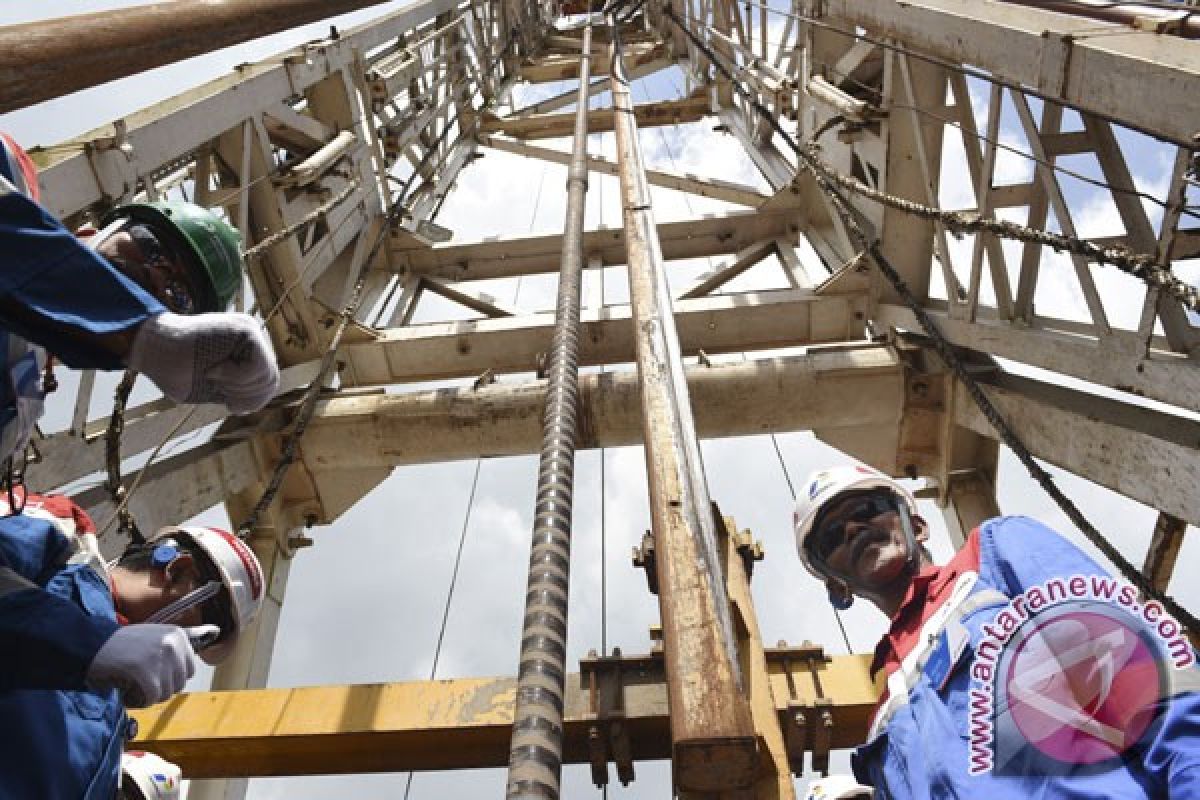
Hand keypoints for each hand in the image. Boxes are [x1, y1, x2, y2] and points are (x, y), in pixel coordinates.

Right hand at [85, 623, 212, 706]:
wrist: (90, 644)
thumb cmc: (122, 644)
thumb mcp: (156, 636)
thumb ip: (184, 639)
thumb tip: (216, 630)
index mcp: (177, 635)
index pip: (189, 671)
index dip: (169, 678)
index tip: (150, 673)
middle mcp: (173, 644)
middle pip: (179, 684)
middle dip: (159, 688)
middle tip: (139, 681)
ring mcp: (160, 657)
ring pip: (166, 693)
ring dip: (148, 695)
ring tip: (131, 684)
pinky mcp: (146, 672)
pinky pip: (151, 698)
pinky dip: (138, 701)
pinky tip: (127, 692)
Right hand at [128, 312, 279, 412]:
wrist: (152, 349)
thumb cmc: (174, 370)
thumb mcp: (212, 385)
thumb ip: (236, 389)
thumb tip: (254, 403)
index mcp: (246, 353)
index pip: (267, 382)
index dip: (253, 401)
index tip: (230, 405)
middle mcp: (251, 339)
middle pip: (271, 380)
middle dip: (246, 396)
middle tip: (218, 388)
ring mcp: (249, 331)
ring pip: (266, 374)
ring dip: (237, 385)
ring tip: (212, 376)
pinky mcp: (243, 329)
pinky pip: (257, 366)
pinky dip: (235, 376)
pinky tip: (214, 370)